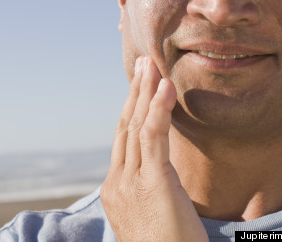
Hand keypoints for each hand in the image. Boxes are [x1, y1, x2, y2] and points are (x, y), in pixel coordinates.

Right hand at [101, 56, 207, 241]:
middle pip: (125, 126)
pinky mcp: (152, 184)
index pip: (123, 140)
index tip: (142, 86)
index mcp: (116, 190)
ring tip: (153, 66)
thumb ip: (151, 193)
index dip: (132, 109)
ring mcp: (130, 183)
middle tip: (144, 64)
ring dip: (145, 92)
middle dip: (135, 93)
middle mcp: (117, 182)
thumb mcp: (152, 218)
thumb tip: (162, 177)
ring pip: (136, 127)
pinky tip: (165, 87)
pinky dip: (158, 110)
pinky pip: (153, 138)